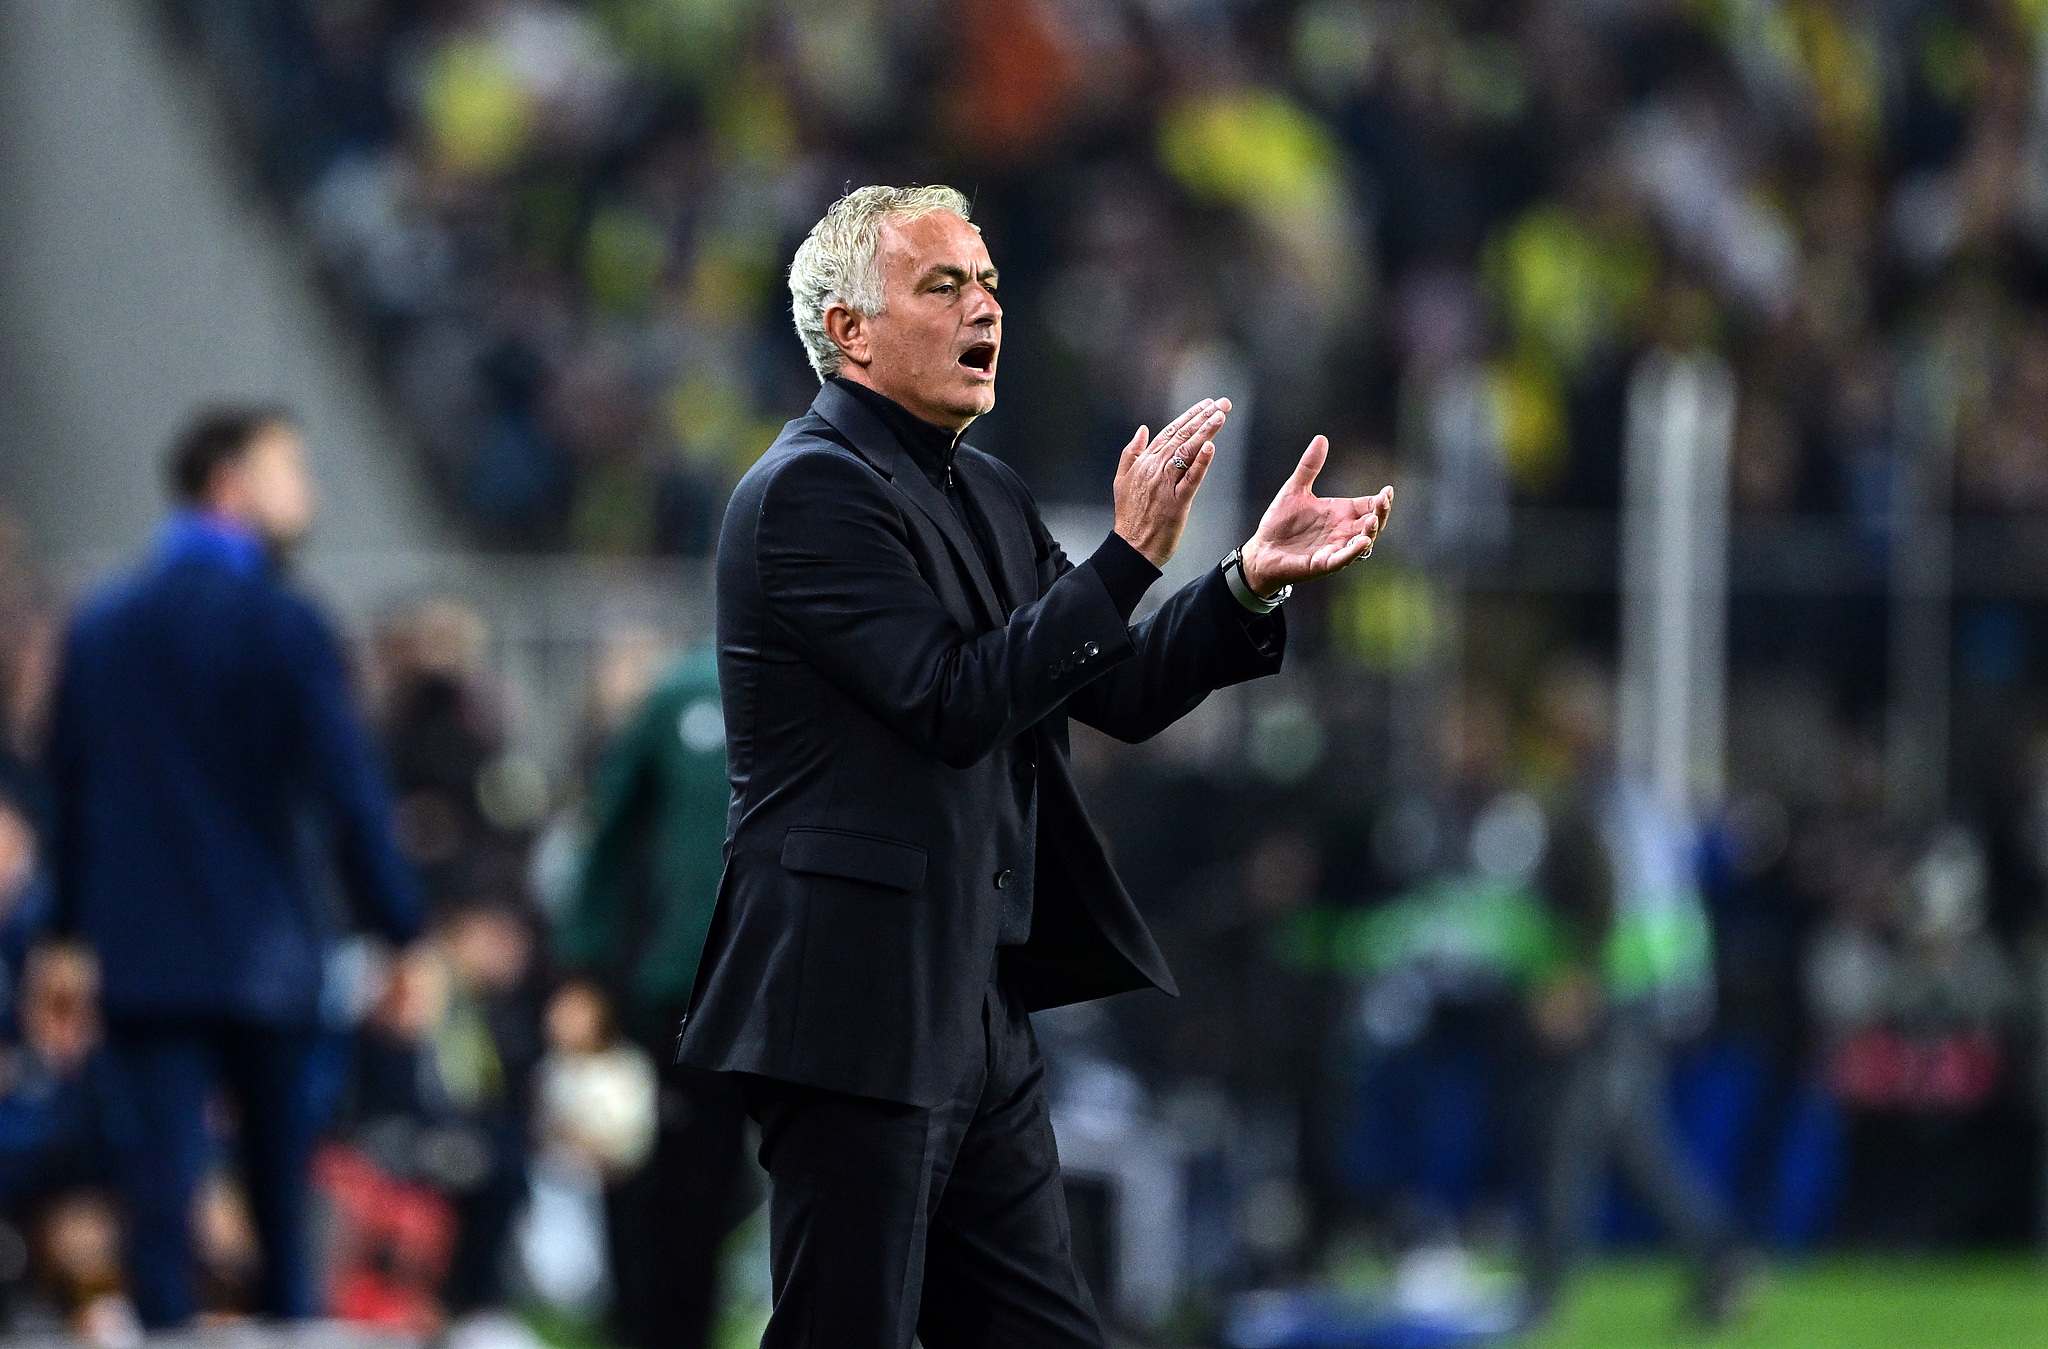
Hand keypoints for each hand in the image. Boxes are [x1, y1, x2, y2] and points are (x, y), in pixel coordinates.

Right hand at [1112, 398, 1228, 566]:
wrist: (1130, 548)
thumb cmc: (1129, 517)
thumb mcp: (1121, 481)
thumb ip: (1130, 453)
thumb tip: (1142, 429)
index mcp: (1144, 463)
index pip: (1170, 432)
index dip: (1189, 416)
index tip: (1206, 405)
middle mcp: (1154, 470)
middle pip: (1181, 437)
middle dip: (1203, 417)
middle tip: (1222, 403)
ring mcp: (1165, 486)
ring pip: (1187, 452)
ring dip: (1205, 432)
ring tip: (1221, 415)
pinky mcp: (1176, 503)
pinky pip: (1190, 479)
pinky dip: (1201, 462)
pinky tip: (1211, 447)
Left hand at [1240, 435, 1391, 594]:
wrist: (1262, 550)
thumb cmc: (1280, 522)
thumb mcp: (1295, 489)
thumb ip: (1309, 467)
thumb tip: (1321, 438)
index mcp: (1340, 513)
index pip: (1368, 506)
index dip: (1381, 500)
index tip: (1388, 490)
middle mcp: (1342, 531)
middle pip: (1371, 523)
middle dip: (1380, 513)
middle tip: (1384, 500)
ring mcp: (1335, 548)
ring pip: (1361, 542)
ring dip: (1370, 532)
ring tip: (1372, 519)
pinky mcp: (1323, 563)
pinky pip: (1343, 558)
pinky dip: (1353, 552)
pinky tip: (1362, 542)